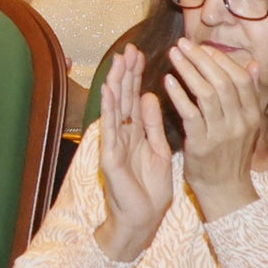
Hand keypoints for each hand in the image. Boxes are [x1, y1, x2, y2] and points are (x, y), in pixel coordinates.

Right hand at [90, 45, 179, 264]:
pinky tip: (108, 91)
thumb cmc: (151, 189)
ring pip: (115, 108)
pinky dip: (108, 109)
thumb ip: (153, 124)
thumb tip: (148, 95)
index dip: (136, 76)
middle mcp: (122, 134)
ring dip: (115, 84)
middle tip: (128, 48)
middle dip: (126, 73)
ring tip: (117, 62)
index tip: (139, 53)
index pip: (134, 98)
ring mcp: (114, 144)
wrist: (143, 219)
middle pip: (123, 98)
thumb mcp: (158, 150)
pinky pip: (110, 129)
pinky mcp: (110, 157)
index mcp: (136, 133)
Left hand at [165, 38, 265, 220]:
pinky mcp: (202, 144)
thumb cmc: (231, 153)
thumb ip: (249, 95)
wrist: (224, 189)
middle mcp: (240, 122)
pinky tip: (168, 81)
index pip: (240, 78)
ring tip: (173, 56)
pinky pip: (190, 113)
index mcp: (252, 114)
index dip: (221, 59)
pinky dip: (179, 95)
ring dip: (188, 70)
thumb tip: (255, 65)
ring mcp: (222, 133)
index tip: (203, 47)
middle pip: (222, 81)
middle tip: (183, 44)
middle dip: (201, 58)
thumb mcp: (247, 123)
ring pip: (206, 93)